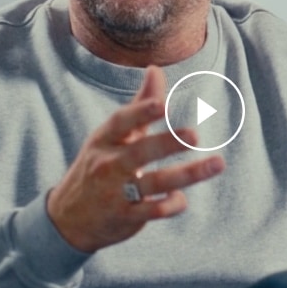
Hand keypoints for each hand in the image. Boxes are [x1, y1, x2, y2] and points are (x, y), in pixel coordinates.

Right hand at [46, 66, 224, 252]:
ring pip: (155, 182)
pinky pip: (154, 210)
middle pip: (140, 152)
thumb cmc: (98, 166)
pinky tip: (181, 197)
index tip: (161, 103)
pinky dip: (172, 203)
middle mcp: (109, 164)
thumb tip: (156, 69)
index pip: (121, 122)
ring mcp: (116, 192)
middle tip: (195, 135)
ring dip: (187, 174)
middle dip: (168, 144)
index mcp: (105, 140)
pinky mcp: (126, 217)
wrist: (68, 218)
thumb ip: (139, 105)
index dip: (140, 112)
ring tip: (217, 163)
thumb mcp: (110, 135)